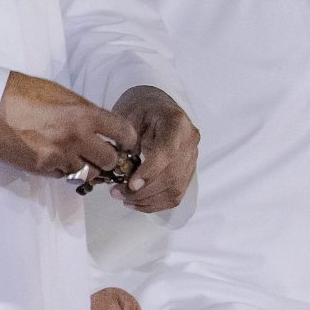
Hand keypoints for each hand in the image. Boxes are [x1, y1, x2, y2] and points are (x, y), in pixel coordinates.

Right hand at [0, 72, 137, 180]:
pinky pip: (63, 174)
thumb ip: (81, 109)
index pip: (123, 132)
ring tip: (77, 156)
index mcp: (83, 114)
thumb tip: (96, 121)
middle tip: (102, 153)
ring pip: (87, 172)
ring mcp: (59, 156)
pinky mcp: (41, 168)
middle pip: (110, 160)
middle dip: (108, 157)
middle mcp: (76, 138)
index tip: (125, 142)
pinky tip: (55, 157)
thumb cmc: (19, 91)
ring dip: (85, 165)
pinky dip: (64, 169)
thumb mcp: (58, 92)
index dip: (128, 139)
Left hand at [110, 86, 198, 213]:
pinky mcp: (188, 171)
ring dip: (148, 200)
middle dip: (143, 191)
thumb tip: (118, 170)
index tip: (130, 184)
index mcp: (176, 123)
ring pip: (175, 189)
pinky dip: (156, 203)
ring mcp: (192, 158)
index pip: (168, 152)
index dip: (150, 172)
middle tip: (117, 193)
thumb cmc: (140, 107)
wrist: (156, 106)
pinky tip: (136, 202)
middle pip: (172, 176)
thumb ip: (125, 140)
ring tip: (124, 199)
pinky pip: (176, 194)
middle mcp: (190, 142)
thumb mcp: (128, 114)